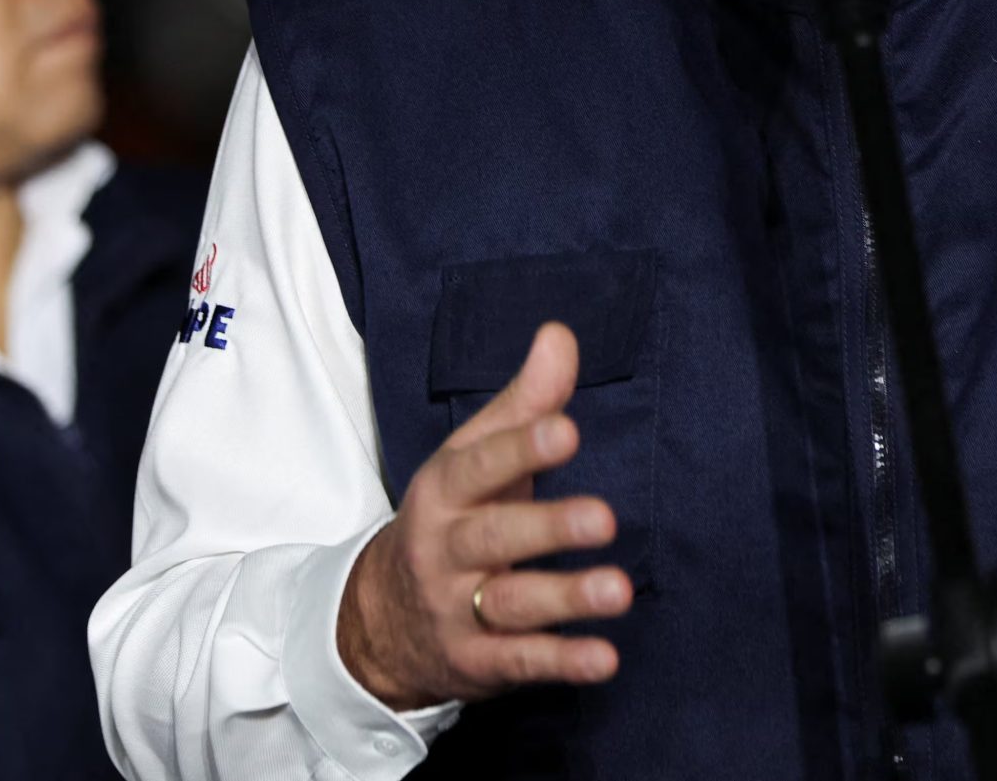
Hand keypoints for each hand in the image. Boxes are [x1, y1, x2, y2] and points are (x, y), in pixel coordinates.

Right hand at [336, 322, 630, 709]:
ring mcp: (457, 609)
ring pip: (511, 603)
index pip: (480, 466)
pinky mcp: (476, 661)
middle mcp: (446, 550)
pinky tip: (605, 658)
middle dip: (548, 528)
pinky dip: (561, 663)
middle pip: (495, 537)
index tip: (567, 430)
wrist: (378, 618)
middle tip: (603, 518)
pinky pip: (519, 662)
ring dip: (565, 598)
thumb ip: (524, 402)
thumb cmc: (452, 517)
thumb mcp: (473, 456)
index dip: (522, 448)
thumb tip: (560, 334)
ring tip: (618, 590)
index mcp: (445, 491)